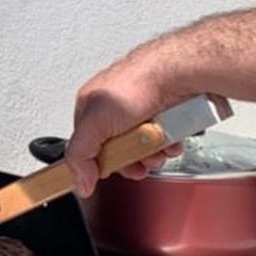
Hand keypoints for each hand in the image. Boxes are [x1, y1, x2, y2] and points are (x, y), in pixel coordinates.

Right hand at [67, 57, 180, 198]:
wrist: (174, 74)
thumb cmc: (136, 83)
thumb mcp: (95, 123)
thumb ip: (80, 154)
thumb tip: (81, 182)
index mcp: (91, 107)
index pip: (88, 146)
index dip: (99, 163)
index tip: (109, 171)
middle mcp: (115, 109)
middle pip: (119, 150)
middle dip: (131, 161)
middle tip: (138, 162)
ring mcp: (140, 112)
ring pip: (142, 147)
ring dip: (151, 154)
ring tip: (156, 149)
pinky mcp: (162, 115)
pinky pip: (163, 140)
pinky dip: (167, 144)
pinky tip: (169, 140)